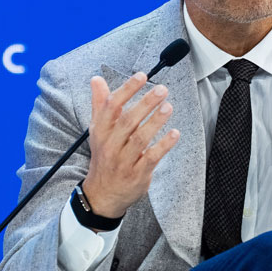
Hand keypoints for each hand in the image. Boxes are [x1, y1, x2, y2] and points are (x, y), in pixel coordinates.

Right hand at [82, 72, 179, 219]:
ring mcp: (124, 160)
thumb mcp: (98, 131)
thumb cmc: (104, 157)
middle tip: (162, 90)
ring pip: (140, 138)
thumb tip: (96, 80)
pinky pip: (152, 157)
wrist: (102, 194)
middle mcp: (110, 145)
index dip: (127, 89)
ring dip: (156, 121)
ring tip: (168, 107)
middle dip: (146, 103)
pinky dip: (164, 145)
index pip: (111, 106)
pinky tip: (174, 133)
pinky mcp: (138, 174)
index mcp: (101, 131)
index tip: (142, 76)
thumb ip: (100, 104)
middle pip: (127, 120)